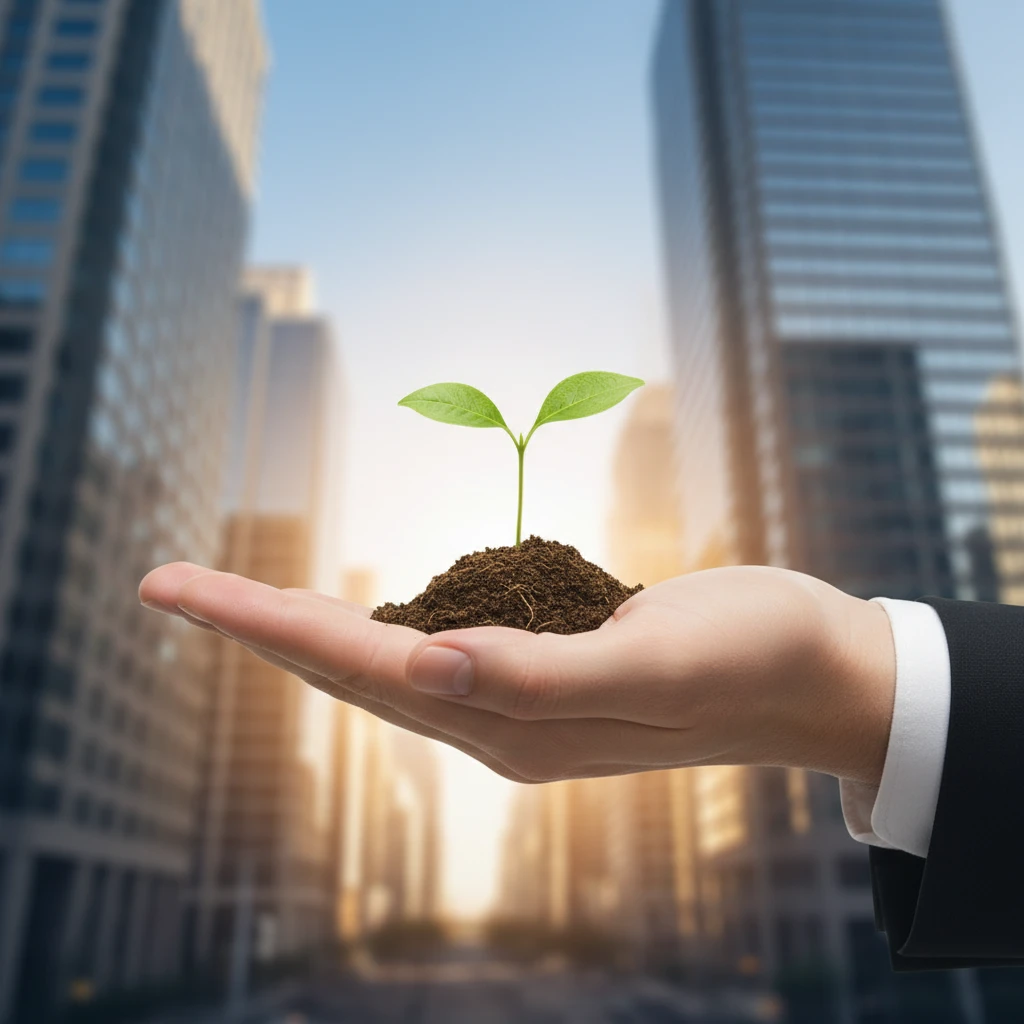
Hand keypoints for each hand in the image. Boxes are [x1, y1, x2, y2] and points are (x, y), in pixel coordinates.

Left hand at [139, 562, 895, 785]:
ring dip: (304, 630)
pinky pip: (438, 646)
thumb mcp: (655, 663)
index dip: (263, 624)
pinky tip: (352, 614)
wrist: (814, 670)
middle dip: (254, 628)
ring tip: (233, 601)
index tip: (172, 587)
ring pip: (384, 663)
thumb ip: (542, 675)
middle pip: (348, 670)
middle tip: (166, 585)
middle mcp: (502, 717)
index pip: (360, 668)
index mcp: (516, 722)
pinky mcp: (548, 663)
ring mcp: (522, 695)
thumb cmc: (751, 657)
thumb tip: (424, 665)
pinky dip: (376, 626)